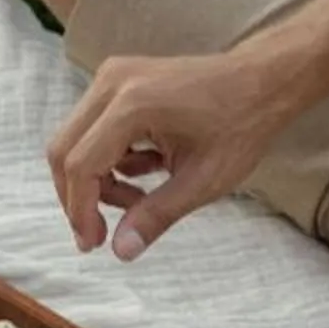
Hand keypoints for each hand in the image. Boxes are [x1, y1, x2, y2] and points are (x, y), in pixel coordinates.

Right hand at [46, 49, 284, 259]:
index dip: (81, 210)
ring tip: (140, 200)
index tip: (93, 243)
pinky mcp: (117, 80)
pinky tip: (146, 170)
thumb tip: (121, 251)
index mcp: (132, 104)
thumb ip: (156, 215)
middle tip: (100, 233)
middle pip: (65, 150)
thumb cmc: (241, 126)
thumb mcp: (203, 180)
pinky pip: (93, 128)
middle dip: (79, 197)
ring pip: (76, 140)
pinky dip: (109, 159)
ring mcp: (112, 76)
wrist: (262, 82)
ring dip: (97, 179)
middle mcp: (112, 83)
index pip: (82, 165)